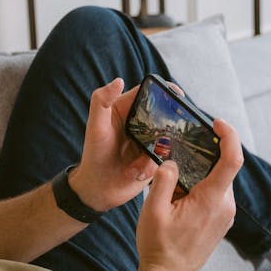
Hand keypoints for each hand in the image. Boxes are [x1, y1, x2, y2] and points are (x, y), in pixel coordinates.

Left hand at [68, 78, 160, 212]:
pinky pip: (167, 158)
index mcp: (127, 109)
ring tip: (139, 161)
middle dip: (172, 121)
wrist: (98, 189)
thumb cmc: (93, 155)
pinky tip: (136, 172)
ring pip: (169, 137)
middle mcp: (141, 123)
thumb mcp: (96, 127)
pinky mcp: (156, 159)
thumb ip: (102, 101)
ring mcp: (150, 141)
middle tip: (169, 133)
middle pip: (165, 114)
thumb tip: (119, 80)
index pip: (149, 93)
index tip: (177, 94)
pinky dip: (154, 165)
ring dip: (160, 149)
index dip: (165, 90)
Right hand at [135, 118, 242, 270]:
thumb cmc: (159, 246)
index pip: (232, 160)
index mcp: (212, 200)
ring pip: (218, 180)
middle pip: (224, 167)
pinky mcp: (220, 221)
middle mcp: (225, 206)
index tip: (216, 122)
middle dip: (206, 152)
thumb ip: (164, 180)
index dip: (229, 136)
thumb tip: (171, 162)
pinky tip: (181, 188)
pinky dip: (202, 183)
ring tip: (176, 168)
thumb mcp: (153, 210)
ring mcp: (225, 215)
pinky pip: (216, 193)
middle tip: (183, 142)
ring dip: (201, 170)